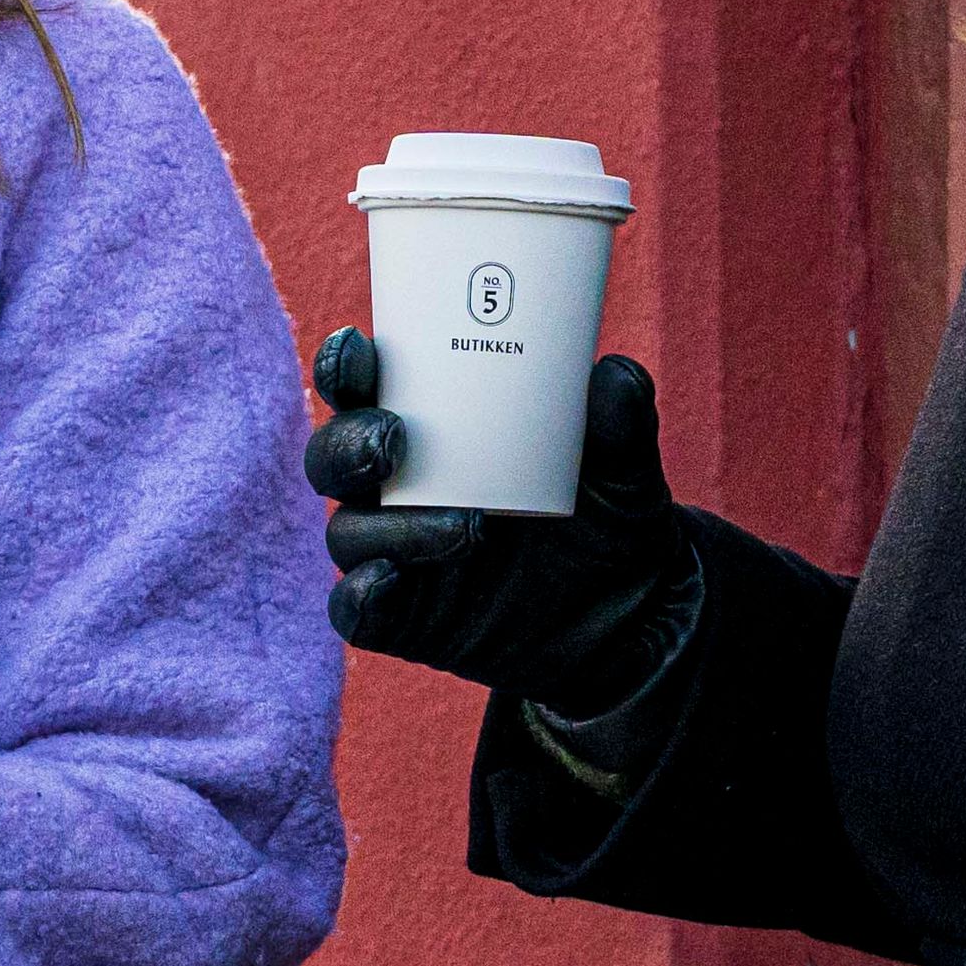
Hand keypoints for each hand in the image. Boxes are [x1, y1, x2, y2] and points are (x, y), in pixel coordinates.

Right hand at [305, 332, 699, 714]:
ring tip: (468, 526)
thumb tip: (613, 376)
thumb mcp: (624, 467)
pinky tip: (391, 581)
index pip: (363, 387)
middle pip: (334, 457)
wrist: (631, 614)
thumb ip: (620, 421)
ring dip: (392, 525)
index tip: (361, 347)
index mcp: (429, 428)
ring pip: (348, 532)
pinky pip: (355, 610)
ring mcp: (395, 553)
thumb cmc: (607, 517)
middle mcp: (398, 487)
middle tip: (394, 440)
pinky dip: (362, 596)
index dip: (346, 365)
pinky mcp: (401, 618)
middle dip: (349, 443)